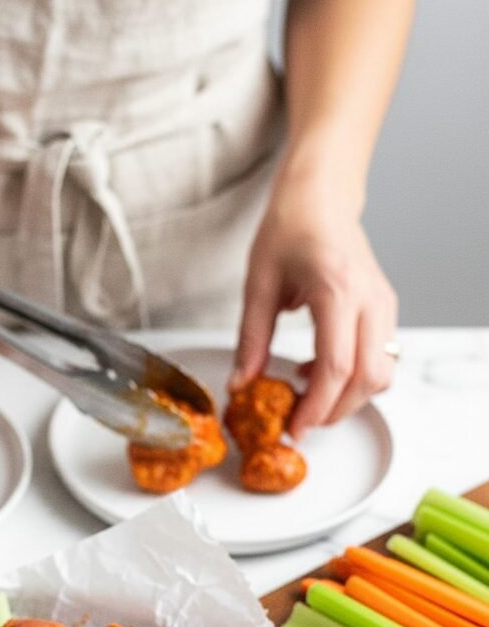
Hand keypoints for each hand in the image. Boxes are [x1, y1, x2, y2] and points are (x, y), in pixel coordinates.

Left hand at [231, 178, 396, 439]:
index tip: (295, 429)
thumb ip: (250, 340)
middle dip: (334, 411)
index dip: (317, 406)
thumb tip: (240, 386)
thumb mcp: (258, 285)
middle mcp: (371, 300)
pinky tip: (316, 371)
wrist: (321, 198)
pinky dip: (354, 378)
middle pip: (369, 379)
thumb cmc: (289, 229)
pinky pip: (380, 358)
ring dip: (347, 398)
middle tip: (298, 423)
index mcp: (337, 291)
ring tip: (305, 397)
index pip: (337, 367)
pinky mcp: (386, 310)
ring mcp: (384, 305)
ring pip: (382, 374)